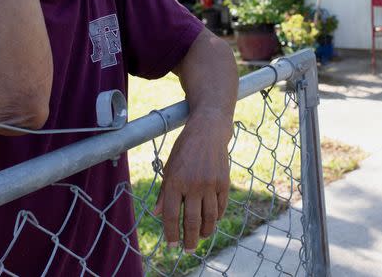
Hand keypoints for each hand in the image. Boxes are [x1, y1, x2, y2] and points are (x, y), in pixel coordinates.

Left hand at [153, 114, 231, 251]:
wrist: (208, 131)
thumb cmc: (185, 149)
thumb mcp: (169, 167)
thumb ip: (165, 192)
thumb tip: (157, 213)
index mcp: (175, 181)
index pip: (172, 215)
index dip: (171, 233)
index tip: (172, 245)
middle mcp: (193, 184)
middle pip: (192, 221)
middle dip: (189, 239)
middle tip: (188, 250)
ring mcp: (210, 184)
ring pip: (209, 218)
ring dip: (205, 232)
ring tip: (201, 239)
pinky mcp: (224, 182)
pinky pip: (221, 207)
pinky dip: (216, 218)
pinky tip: (212, 222)